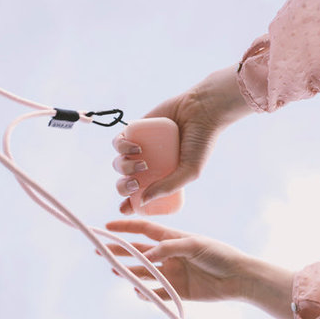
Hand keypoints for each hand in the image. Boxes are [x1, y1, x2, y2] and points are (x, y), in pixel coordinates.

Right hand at [105, 219, 295, 318]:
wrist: (239, 278)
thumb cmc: (220, 254)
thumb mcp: (195, 245)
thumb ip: (169, 248)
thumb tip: (146, 256)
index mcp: (173, 239)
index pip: (144, 230)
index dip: (125, 227)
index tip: (106, 227)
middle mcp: (169, 255)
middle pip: (138, 252)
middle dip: (119, 251)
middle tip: (99, 252)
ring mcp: (171, 273)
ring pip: (144, 273)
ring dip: (129, 272)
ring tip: (114, 271)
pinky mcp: (177, 291)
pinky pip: (156, 293)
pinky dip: (145, 294)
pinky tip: (138, 291)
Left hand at [112, 66, 252, 213]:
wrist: (201, 110)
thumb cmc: (201, 143)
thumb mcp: (190, 170)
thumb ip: (168, 187)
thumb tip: (142, 201)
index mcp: (159, 180)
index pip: (137, 197)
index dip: (127, 205)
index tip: (126, 208)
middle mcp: (147, 166)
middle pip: (124, 182)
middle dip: (123, 187)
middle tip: (135, 183)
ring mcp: (139, 149)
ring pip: (119, 164)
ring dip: (123, 167)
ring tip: (142, 162)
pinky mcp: (134, 130)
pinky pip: (118, 142)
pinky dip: (121, 147)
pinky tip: (134, 147)